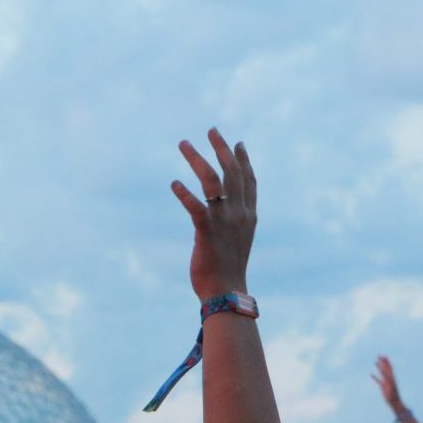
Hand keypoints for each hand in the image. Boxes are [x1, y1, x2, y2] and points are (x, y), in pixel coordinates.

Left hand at [169, 127, 255, 300]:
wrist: (227, 292)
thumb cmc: (228, 271)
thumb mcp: (237, 241)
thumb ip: (234, 223)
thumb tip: (223, 212)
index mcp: (249, 216)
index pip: (249, 181)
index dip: (244, 160)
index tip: (238, 142)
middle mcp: (239, 214)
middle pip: (232, 172)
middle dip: (221, 148)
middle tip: (211, 130)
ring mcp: (224, 222)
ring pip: (212, 181)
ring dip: (197, 159)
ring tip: (183, 144)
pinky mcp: (206, 232)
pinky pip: (195, 207)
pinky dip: (184, 194)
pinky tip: (173, 184)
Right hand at [371, 355, 404, 411]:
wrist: (394, 402)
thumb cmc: (393, 396)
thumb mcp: (390, 387)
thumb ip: (388, 380)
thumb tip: (385, 373)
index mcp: (391, 378)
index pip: (388, 368)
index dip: (386, 362)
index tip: (383, 356)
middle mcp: (389, 378)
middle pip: (385, 368)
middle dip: (383, 362)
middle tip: (379, 355)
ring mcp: (386, 382)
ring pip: (381, 373)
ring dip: (379, 367)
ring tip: (375, 361)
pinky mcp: (383, 386)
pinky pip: (378, 380)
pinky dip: (374, 376)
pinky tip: (371, 374)